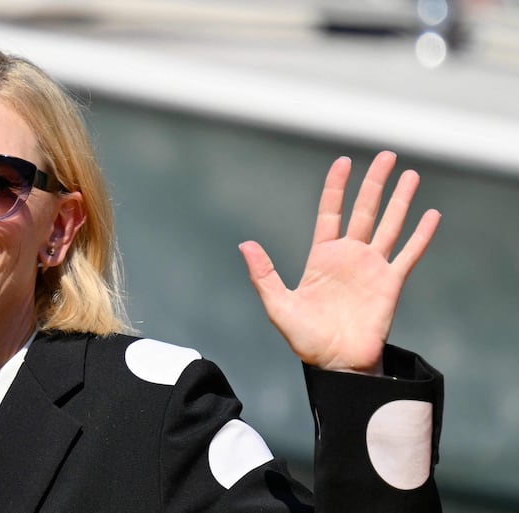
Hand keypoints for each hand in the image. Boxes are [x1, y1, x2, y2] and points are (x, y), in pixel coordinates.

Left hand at [239, 151, 439, 374]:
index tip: (343, 162)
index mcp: (322, 257)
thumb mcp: (278, 304)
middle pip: (365, 210)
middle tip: (386, 155)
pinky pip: (409, 254)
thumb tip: (245, 244)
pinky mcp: (391, 283)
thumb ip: (264, 274)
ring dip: (400, 200)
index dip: (336, 187)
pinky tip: (431, 214)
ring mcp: (372, 268)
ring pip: (390, 225)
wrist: (336, 364)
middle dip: (375, 183)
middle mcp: (349, 257)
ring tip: (410, 174)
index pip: (331, 212)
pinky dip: (421, 235)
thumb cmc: (306, 338)